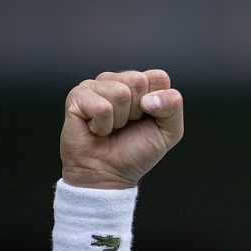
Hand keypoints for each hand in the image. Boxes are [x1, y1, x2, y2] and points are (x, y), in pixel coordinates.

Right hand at [60, 70, 183, 188]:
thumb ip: (173, 106)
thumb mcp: (169, 131)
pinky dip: (103, 126)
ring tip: (112, 127)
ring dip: (120, 120)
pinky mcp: (77, 96)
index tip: (148, 118)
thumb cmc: (135, 152)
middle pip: (138, 80)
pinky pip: (101, 107)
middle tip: (127, 124)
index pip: (158, 77)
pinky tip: (97, 129)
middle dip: (137, 111)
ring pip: (120, 93)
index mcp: (141, 85)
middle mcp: (118, 81)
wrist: (108, 174)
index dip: (158, 102)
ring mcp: (96, 86)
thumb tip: (149, 98)